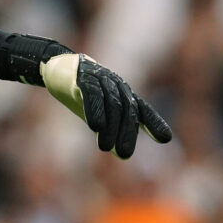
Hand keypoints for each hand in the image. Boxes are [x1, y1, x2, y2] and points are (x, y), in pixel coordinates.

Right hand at [40, 53, 171, 157]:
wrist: (57, 67)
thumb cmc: (83, 94)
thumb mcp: (99, 114)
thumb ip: (112, 131)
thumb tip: (123, 156)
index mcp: (123, 94)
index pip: (142, 110)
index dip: (154, 123)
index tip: (165, 139)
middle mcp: (116, 85)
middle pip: (127, 110)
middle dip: (127, 132)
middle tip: (125, 154)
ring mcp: (100, 79)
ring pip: (111, 104)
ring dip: (110, 127)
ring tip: (106, 148)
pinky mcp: (82, 77)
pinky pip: (92, 93)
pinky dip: (95, 109)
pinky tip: (95, 126)